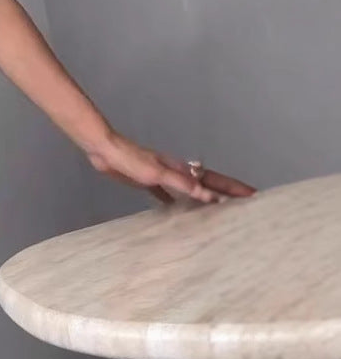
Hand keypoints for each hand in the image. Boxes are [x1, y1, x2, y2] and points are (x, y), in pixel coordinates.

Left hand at [85, 131, 257, 205]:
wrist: (105, 150)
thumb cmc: (130, 160)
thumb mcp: (158, 174)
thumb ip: (183, 184)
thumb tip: (211, 196)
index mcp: (182, 169)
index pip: (214, 180)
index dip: (233, 188)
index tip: (254, 195)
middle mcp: (176, 171)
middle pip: (207, 183)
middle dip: (226, 192)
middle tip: (244, 203)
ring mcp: (163, 175)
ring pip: (190, 187)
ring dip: (204, 196)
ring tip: (217, 208)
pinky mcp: (147, 180)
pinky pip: (167, 192)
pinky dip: (175, 200)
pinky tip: (175, 208)